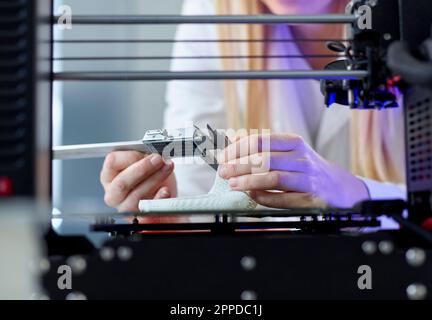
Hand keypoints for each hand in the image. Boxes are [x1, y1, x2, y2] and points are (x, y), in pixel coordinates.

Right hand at [100, 151, 176, 211]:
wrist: (164, 191)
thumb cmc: (151, 174)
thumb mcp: (146, 160)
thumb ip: (144, 155)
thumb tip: (152, 152)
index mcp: (109, 175)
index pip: (112, 162)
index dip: (131, 156)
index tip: (147, 152)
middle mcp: (114, 193)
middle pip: (122, 183)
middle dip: (143, 169)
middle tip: (158, 159)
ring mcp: (126, 207)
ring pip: (135, 197)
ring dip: (154, 180)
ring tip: (167, 168)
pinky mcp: (140, 218)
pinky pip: (147, 211)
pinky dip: (158, 199)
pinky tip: (166, 190)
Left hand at [218, 134, 369, 208]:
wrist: (342, 188)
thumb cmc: (309, 169)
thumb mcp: (290, 152)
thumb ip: (265, 148)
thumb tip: (235, 141)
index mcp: (294, 143)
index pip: (261, 140)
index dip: (239, 148)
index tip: (224, 156)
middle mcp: (302, 159)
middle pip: (264, 159)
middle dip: (239, 165)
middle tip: (223, 171)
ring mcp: (308, 178)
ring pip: (274, 178)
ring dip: (249, 181)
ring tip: (234, 184)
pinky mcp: (312, 198)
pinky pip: (284, 198)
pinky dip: (265, 198)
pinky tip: (253, 196)